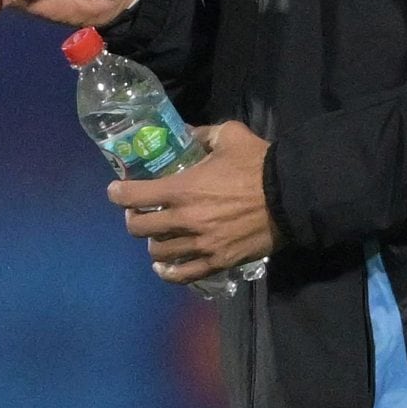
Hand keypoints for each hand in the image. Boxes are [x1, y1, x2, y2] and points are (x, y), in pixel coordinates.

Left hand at [107, 121, 275, 284]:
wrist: (290, 197)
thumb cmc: (257, 164)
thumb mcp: (229, 135)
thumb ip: (202, 133)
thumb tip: (187, 133)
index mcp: (182, 188)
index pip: (133, 195)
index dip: (118, 193)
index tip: (116, 190)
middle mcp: (184, 220)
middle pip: (139, 228)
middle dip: (133, 218)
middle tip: (138, 212)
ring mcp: (199, 245)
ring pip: (158, 252)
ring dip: (152, 242)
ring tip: (158, 235)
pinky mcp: (216, 261)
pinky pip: (182, 274)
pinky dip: (168, 271)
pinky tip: (164, 265)